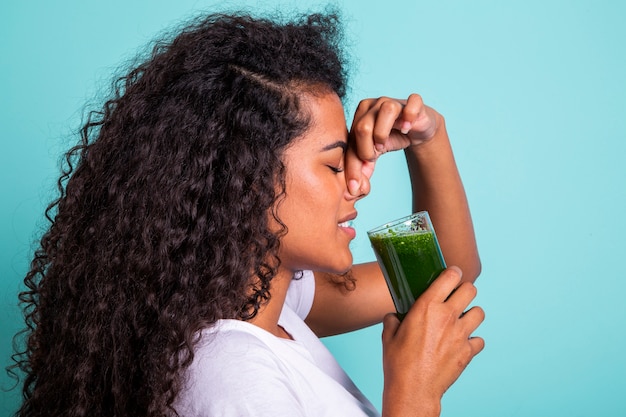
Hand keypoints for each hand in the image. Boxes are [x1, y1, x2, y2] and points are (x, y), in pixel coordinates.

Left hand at [345, 94, 439, 195]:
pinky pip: (412, 103)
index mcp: (359, 115)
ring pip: (386, 110)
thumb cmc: (389, 140)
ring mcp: (394, 101)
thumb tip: (352, 192)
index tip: (355, 186)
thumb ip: (361, 169)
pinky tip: (406, 129)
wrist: (415, 130)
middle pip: (363, 126)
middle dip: (366, 149)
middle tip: (374, 157)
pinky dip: (409, 117)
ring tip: (385, 144)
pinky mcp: (414, 103)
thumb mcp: (373, 155)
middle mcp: (374, 105)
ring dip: (383, 133)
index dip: (352, 165)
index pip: (351, 140)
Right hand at [381, 267, 484, 415]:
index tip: (452, 274)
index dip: (453, 273)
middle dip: (465, 291)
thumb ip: (393, 320)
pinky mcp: (468, 352)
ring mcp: (461, 334)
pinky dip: (472, 341)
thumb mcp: (388, 336)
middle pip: (471, 290)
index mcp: (427, 307)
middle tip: (457, 297)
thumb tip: (394, 317)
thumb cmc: (398, 363)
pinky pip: (479, 340)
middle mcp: (447, 316)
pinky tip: (461, 344)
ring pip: (480, 313)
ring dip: (471, 314)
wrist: (413, 390)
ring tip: (461, 321)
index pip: (450, 277)